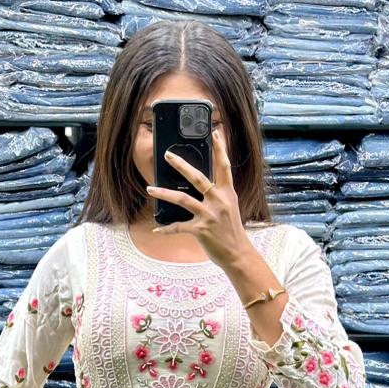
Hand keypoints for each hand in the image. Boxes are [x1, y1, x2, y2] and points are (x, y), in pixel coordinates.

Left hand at [145, 127, 250, 269]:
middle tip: (168, 155)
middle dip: (181, 165)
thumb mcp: (229, 208)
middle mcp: (219, 201)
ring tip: (150, 188)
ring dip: (164, 193)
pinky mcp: (201, 230)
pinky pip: (178, 227)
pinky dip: (166, 229)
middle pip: (198, 177)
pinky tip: (156, 228)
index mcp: (227, 193)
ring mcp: (209, 215)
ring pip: (182, 199)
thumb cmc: (232, 232)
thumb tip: (201, 187)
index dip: (220, 149)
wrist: (238, 254)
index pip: (224, 166)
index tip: (215, 133)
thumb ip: (217, 196)